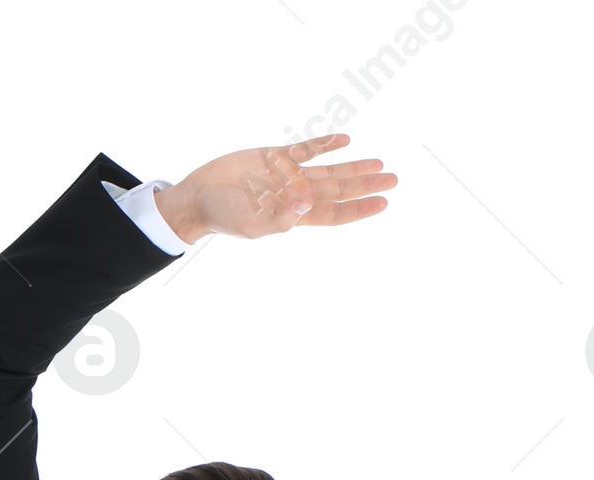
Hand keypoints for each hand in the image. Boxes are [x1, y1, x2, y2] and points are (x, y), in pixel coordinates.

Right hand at [154, 134, 396, 244]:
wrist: (199, 196)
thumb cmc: (222, 217)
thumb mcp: (250, 224)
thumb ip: (279, 219)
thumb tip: (307, 206)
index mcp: (294, 214)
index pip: (334, 213)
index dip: (359, 209)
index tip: (383, 203)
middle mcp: (296, 194)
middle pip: (339, 189)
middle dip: (366, 185)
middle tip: (393, 180)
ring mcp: (287, 174)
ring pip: (329, 169)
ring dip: (354, 166)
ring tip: (379, 164)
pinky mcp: (274, 157)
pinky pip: (306, 149)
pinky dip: (325, 144)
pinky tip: (344, 140)